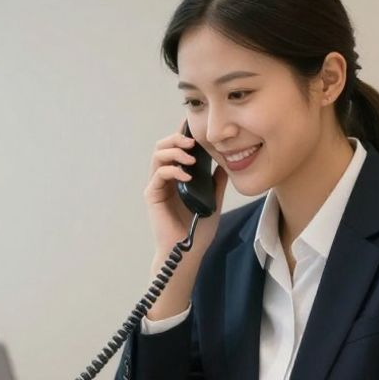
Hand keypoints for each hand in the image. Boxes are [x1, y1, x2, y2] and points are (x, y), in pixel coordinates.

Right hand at [143, 125, 228, 319]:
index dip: (182, 135)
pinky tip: (186, 176)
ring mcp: (157, 187)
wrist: (188, 251)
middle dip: (176, 139)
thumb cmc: (198, 229)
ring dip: (173, 151)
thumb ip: (216, 182)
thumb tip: (225, 162)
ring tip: (190, 156)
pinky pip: (158, 175)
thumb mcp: (213, 200)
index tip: (194, 128)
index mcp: (176, 177)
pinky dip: (172, 170)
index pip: (175, 149)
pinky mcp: (153, 196)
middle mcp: (164, 179)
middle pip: (162, 147)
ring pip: (157, 156)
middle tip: (192, 140)